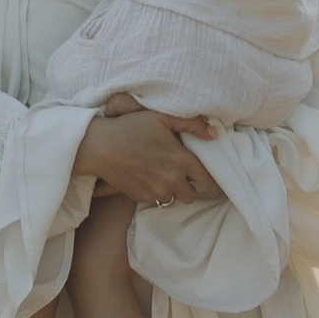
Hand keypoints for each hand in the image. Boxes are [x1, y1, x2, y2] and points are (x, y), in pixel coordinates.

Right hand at [80, 108, 223, 207]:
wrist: (100, 146)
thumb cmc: (130, 127)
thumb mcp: (161, 117)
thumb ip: (191, 124)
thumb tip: (213, 134)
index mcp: (181, 160)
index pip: (208, 180)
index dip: (215, 185)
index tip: (218, 187)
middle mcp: (172, 179)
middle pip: (192, 195)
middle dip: (190, 188)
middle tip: (184, 177)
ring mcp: (156, 191)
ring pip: (174, 200)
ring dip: (173, 191)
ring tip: (164, 177)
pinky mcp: (141, 197)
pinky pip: (156, 200)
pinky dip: (156, 192)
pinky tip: (147, 178)